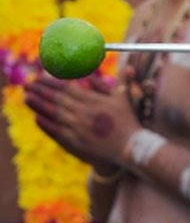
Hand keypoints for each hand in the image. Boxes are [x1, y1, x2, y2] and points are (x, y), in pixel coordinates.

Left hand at [24, 76, 139, 168]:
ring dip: (38, 105)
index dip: (52, 82)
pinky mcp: (75, 142)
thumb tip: (89, 75)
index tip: (40, 77)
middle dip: (41, 90)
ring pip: (54, 114)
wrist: (129, 147)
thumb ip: (105, 85)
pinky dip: (46, 124)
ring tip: (27, 97)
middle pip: (57, 99)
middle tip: (28, 84)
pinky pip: (56, 131)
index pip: (67, 88)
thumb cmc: (127, 121)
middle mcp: (84, 113)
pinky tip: (37, 117)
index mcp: (94, 101)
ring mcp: (78, 128)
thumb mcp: (121, 98)